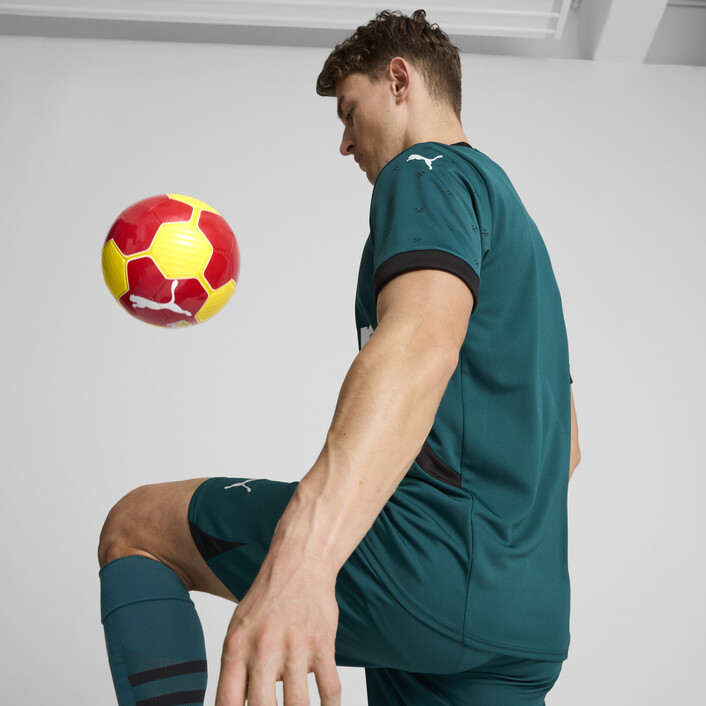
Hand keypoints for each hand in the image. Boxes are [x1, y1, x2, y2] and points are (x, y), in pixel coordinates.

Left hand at [215, 548, 341, 705]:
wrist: (299, 562)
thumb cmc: (267, 600)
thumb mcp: (238, 630)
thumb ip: (235, 669)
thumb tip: (237, 705)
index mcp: (236, 648)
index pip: (227, 703)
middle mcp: (263, 649)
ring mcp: (294, 647)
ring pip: (297, 705)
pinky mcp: (322, 643)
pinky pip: (329, 689)